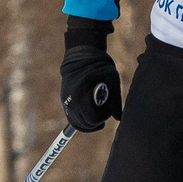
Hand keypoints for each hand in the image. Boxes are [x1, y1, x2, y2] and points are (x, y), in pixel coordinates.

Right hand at [61, 18, 122, 132]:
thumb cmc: (100, 67)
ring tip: (97, 114)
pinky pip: (72, 118)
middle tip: (103, 111)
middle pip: (85, 124)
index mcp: (82, 95)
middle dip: (96, 121)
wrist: (81, 57)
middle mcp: (71, 101)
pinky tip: (89, 115)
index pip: (93, 119)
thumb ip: (116, 101)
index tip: (108, 107)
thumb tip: (119, 118)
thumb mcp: (112, 81)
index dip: (104, 116)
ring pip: (77, 124)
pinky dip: (81, 120)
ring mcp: (65, 102)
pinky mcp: (64, 101)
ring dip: (88, 123)